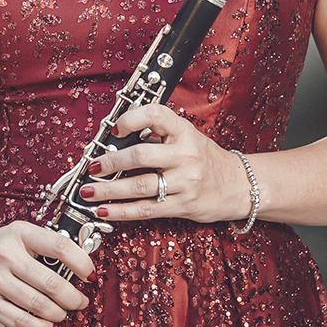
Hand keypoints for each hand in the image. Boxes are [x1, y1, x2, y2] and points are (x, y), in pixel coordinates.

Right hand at [0, 221, 94, 326]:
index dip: (82, 263)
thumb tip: (78, 265)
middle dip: (74, 298)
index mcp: (19, 234)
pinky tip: (46, 325)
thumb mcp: (14, 235)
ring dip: (59, 313)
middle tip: (80, 301)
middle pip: (53, 283)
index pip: (60, 246)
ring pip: (39, 305)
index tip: (89, 274)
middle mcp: (6, 255)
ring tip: (62, 312)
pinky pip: (20, 321)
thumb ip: (42, 246)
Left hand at [78, 103, 249, 224]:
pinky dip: (121, 211)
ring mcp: (185, 182)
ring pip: (139, 186)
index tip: (114, 129)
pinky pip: (146, 209)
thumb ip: (157, 135)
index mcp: (184, 132)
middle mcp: (186, 155)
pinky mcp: (183, 205)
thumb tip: (115, 137)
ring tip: (88, 192)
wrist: (238, 185)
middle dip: (110, 162)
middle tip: (93, 166)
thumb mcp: (186, 137)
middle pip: (140, 156)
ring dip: (108, 190)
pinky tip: (104, 211)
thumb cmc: (206, 158)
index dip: (131, 119)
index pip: (156, 115)